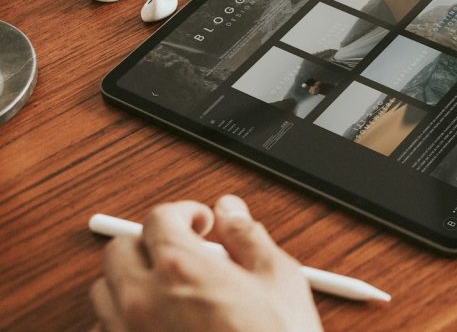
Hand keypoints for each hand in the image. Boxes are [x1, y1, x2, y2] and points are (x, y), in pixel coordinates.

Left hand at [90, 195, 321, 331]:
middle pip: (118, 250)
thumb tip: (231, 212)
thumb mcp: (278, 278)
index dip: (183, 212)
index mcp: (180, 267)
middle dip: (149, 243)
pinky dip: (122, 322)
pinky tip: (155, 325)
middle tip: (182, 251)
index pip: (158, 218)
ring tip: (165, 289)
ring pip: (103, 293)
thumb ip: (247, 237)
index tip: (200, 223)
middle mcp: (143, 299)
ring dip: (129, 282)